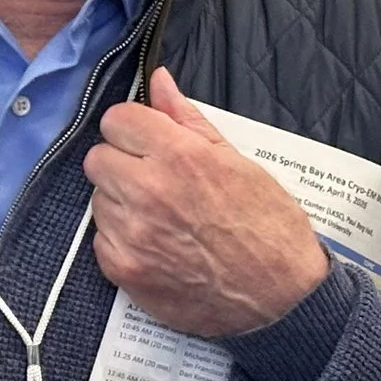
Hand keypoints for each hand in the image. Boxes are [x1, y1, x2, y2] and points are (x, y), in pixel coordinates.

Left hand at [83, 66, 328, 337]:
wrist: (281, 298)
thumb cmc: (270, 227)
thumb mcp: (239, 162)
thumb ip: (189, 120)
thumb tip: (159, 81)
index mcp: (180, 157)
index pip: (117, 120)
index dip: (135, 128)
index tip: (149, 141)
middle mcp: (149, 192)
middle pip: (98, 158)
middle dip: (123, 163)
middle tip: (155, 180)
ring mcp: (132, 235)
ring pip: (98, 200)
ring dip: (122, 203)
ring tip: (162, 216)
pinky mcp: (125, 271)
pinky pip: (102, 240)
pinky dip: (123, 240)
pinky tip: (158, 244)